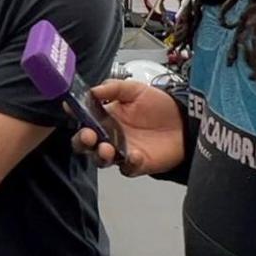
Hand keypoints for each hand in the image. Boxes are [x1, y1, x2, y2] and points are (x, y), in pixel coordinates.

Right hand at [70, 80, 185, 175]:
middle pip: (85, 143)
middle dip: (82, 141)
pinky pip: (127, 168)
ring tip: (106, 149)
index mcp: (105, 117)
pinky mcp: (136, 163)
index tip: (71, 108)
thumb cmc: (158, 106)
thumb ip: (113, 88)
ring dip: (100, 155)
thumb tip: (92, 91)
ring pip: (101, 159)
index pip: (83, 118)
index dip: (74, 114)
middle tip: (88, 135)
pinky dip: (129, 163)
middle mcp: (109, 135)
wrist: (183, 122)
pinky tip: (134, 156)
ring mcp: (121, 151)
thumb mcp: (135, 89)